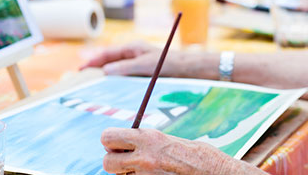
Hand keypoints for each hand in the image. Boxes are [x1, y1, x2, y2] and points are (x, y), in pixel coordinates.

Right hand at [80, 41, 215, 78]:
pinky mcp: (144, 75)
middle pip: (109, 62)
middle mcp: (134, 56)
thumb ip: (125, 68)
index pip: (106, 54)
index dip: (92, 62)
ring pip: (117, 72)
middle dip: (96, 70)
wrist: (191, 70)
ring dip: (106, 79)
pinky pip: (126, 80)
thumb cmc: (170, 65)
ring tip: (93, 89)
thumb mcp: (146, 66)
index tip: (79, 71)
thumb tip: (105, 71)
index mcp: (132, 49)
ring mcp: (138, 65)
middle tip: (81, 81)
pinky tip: (113, 95)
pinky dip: (117, 85)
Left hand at [101, 128, 258, 174]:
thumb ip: (148, 143)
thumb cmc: (200, 158)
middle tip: (127, 163)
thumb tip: (127, 144)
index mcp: (149, 138)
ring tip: (151, 172)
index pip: (108, 137)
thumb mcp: (172, 142)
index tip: (117, 145)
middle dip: (114, 163)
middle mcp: (144, 159)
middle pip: (107, 163)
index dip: (110, 143)